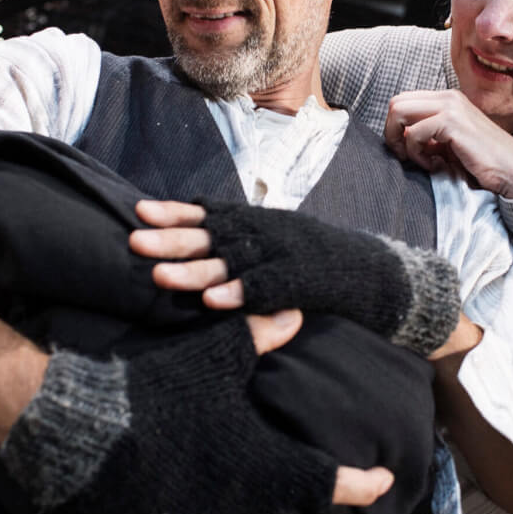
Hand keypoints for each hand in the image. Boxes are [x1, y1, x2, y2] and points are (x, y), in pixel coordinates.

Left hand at [131, 198, 460, 357]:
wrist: (379, 275)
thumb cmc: (320, 262)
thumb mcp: (279, 242)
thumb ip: (244, 238)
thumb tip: (201, 230)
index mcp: (260, 223)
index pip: (211, 213)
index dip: (175, 212)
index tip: (138, 210)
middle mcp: (269, 233)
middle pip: (213, 234)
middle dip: (172, 237)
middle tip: (133, 239)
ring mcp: (286, 256)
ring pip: (233, 262)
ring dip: (194, 270)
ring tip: (159, 277)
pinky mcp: (303, 283)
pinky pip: (266, 290)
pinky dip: (240, 295)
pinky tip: (213, 302)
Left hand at [384, 90, 512, 200]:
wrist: (512, 172)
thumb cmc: (482, 163)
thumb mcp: (449, 144)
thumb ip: (427, 135)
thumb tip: (398, 137)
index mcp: (447, 99)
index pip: (403, 101)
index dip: (395, 127)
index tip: (406, 151)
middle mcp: (448, 97)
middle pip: (396, 103)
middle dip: (392, 133)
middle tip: (407, 156)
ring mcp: (450, 106)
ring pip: (399, 112)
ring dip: (403, 143)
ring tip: (423, 161)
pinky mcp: (451, 122)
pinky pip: (412, 133)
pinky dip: (417, 154)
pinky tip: (436, 165)